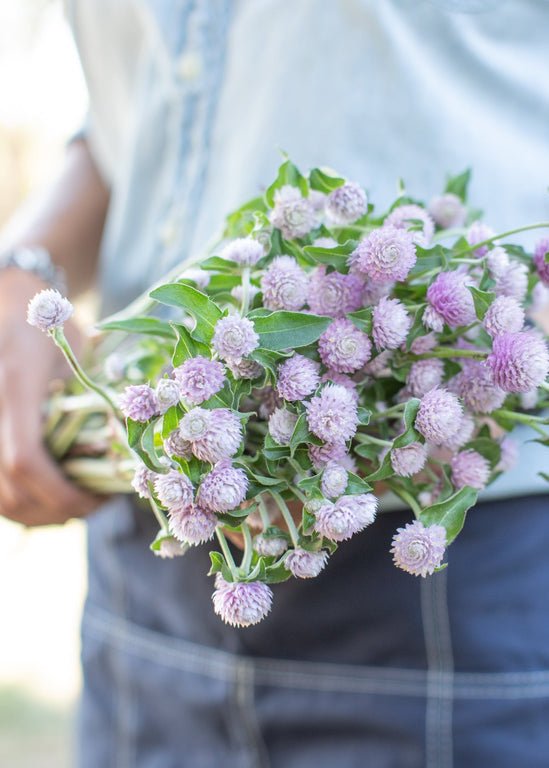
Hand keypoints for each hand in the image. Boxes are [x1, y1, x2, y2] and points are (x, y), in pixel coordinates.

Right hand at [0, 270, 100, 525]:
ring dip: (37, 512)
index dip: (61, 492)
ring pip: (0, 498)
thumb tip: (129, 451)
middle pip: (11, 490)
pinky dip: (20, 502)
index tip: (95, 500)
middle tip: (92, 505)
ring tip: (73, 505)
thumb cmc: (47, 321)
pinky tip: (46, 498)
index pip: (27, 460)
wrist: (6, 301)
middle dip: (55, 509)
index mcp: (14, 386)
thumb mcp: (76, 350)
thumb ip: (94, 397)